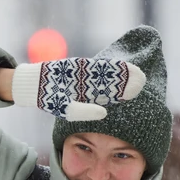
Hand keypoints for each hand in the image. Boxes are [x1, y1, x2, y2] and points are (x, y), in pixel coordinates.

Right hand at [10, 57, 145, 120]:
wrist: (37, 84)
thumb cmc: (51, 100)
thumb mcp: (68, 110)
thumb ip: (86, 111)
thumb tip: (104, 113)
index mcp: (91, 101)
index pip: (112, 99)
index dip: (124, 95)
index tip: (136, 93)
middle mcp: (93, 89)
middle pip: (114, 86)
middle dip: (127, 84)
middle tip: (143, 81)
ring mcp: (89, 76)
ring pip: (109, 75)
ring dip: (123, 74)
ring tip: (138, 72)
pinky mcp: (83, 66)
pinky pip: (99, 66)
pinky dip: (111, 66)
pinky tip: (123, 66)